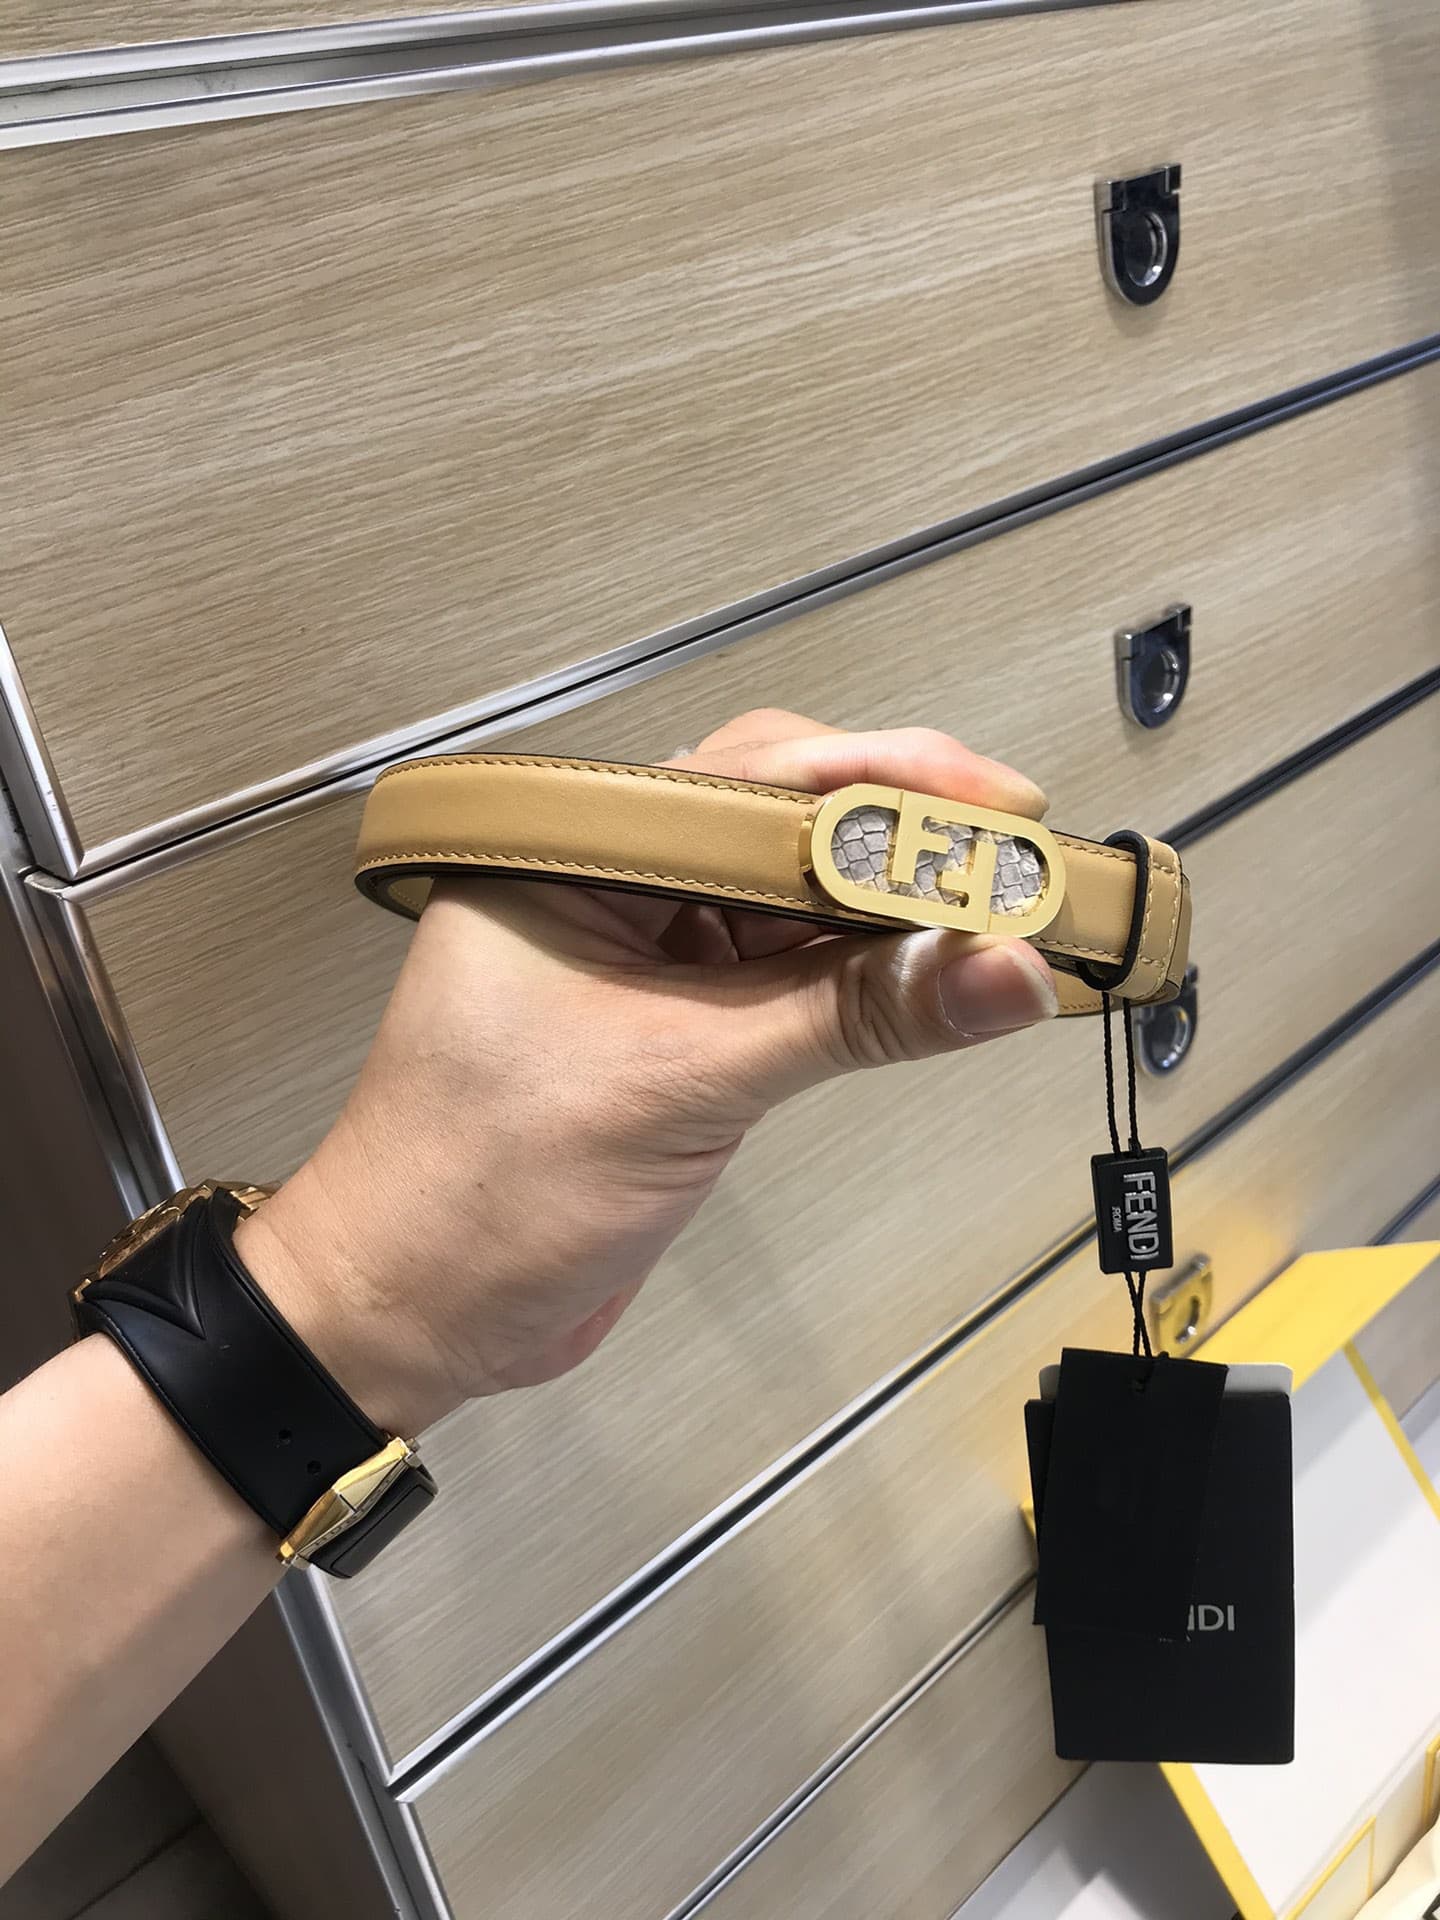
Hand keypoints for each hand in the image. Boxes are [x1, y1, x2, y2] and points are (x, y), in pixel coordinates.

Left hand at [237, 710, 1058, 1435]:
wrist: (409, 1316)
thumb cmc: (483, 1187)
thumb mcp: (682, 1081)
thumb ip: (853, 1017)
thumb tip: (1005, 968)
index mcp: (575, 851)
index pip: (755, 775)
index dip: (889, 782)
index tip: (1002, 806)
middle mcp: (613, 884)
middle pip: (787, 824)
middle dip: (907, 842)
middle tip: (1025, 862)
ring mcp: (648, 958)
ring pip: (797, 904)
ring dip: (898, 916)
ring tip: (1011, 923)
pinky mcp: (679, 1030)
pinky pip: (790, 978)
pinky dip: (865, 984)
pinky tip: (942, 983)